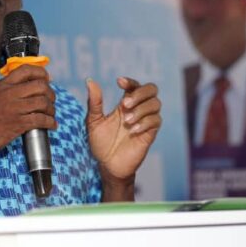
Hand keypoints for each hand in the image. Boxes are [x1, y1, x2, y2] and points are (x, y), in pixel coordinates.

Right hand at [0, 64, 56, 161]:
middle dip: (50, 94)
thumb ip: (2, 92)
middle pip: (40, 85)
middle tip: (50, 101)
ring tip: (50, 115)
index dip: (41, 73)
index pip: (26, 70)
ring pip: (43, 102)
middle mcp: (8, 94)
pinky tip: (51, 125)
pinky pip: (40, 120)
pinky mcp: (16, 124)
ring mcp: (13, 109)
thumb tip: (19, 90)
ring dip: (51, 109)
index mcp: (1, 86)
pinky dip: (50, 123)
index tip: (46, 80)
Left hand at [86, 77, 161, 198]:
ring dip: (141, 109)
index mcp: (124, 105)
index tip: (118, 82)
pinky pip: (156, 121)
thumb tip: (89, 80)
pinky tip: (132, 130)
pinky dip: (145, 122)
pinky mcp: (150, 134)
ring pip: (156, 104)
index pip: (134, 85)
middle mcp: (137, 110)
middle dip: (140, 92)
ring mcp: (145, 121)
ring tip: (126, 121)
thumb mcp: (93, 121)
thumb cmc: (100, 143)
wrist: (107, 165)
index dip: (130, 81)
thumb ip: (94, 102)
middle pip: (152, 89)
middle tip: (124, 103)